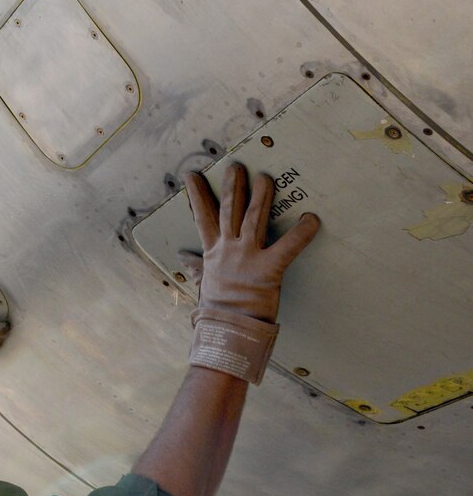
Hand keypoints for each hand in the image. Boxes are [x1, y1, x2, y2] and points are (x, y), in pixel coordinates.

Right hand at [182, 162, 319, 322]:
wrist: (228, 329)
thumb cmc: (217, 308)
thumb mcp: (204, 283)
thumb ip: (196, 266)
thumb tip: (183, 257)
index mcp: (213, 252)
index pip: (202, 217)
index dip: (196, 195)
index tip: (192, 175)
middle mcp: (228, 249)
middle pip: (229, 210)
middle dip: (232, 187)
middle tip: (236, 166)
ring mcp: (247, 257)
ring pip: (253, 219)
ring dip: (260, 196)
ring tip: (265, 177)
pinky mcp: (268, 269)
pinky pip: (288, 247)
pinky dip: (302, 233)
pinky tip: (312, 218)